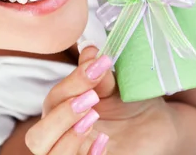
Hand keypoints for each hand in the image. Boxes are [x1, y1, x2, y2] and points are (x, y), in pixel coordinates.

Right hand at [25, 46, 195, 154]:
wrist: (156, 126)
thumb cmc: (130, 105)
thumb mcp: (114, 86)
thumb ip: (97, 72)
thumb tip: (89, 51)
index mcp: (62, 111)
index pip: (52, 101)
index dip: (71, 84)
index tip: (95, 68)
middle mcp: (61, 136)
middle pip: (38, 134)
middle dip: (61, 114)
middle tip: (90, 99)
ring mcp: (74, 153)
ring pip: (49, 153)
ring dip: (68, 134)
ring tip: (93, 117)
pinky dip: (87, 153)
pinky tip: (104, 141)